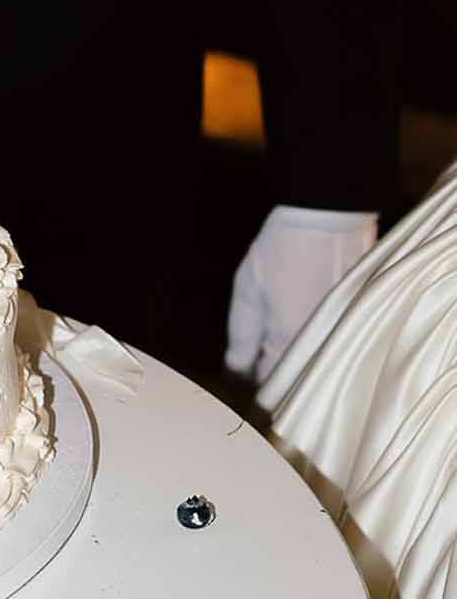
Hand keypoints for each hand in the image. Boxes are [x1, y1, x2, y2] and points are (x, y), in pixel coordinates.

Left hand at [225, 204, 378, 386]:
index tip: (254, 370)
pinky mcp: (361, 314)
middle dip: (286, 372)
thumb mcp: (247, 290)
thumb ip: (242, 334)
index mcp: (287, 339)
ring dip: (308, 355)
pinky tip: (319, 317)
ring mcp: (344, 329)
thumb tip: (237, 366)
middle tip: (273, 350)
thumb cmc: (281, 249)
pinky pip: (342, 340)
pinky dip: (330, 336)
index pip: (272, 382)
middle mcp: (320, 342)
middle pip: (301, 376)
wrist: (327, 216)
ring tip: (297, 330)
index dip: (259, 378)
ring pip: (323, 360)